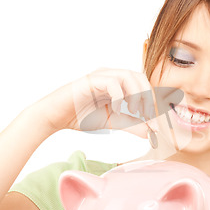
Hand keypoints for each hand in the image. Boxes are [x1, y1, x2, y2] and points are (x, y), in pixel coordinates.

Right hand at [33, 68, 157, 137]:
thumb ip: (131, 125)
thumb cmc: (81, 116)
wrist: (55, 116)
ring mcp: (101, 76)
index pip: (143, 85)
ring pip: (129, 76)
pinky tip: (115, 109)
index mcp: (119, 83)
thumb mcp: (112, 122)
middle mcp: (112, 76)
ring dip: (136, 95)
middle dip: (148, 97)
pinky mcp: (91, 80)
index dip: (152, 102)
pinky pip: (112, 83)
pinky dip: (119, 97)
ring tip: (134, 112)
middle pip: (140, 77)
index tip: (154, 124)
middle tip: (147, 117)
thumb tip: (150, 133)